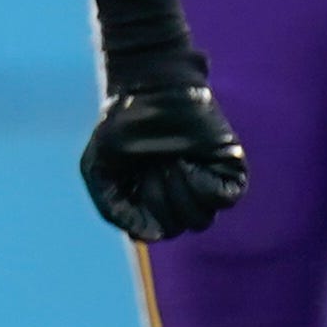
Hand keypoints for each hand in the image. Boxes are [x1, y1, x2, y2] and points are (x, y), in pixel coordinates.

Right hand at [80, 71, 247, 242]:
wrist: (149, 89)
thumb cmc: (121, 126)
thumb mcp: (99, 170)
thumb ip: (114, 210)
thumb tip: (152, 237)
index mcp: (151, 202)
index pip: (156, 232)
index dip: (144, 214)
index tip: (135, 182)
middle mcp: (180, 197)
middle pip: (177, 227)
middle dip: (160, 198)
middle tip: (153, 164)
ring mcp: (206, 184)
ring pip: (202, 220)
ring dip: (181, 192)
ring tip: (172, 161)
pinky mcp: (227, 169)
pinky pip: (225, 199)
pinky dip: (203, 186)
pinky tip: (189, 163)